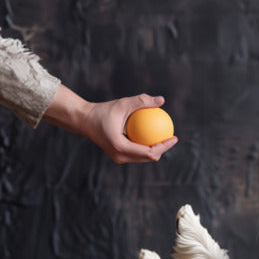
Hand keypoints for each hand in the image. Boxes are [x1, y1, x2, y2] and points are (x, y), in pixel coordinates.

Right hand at [43, 86, 177, 163]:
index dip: (164, 147)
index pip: (149, 152)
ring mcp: (118, 158)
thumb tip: (162, 100)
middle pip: (148, 158)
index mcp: (121, 147)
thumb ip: (142, 101)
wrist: (84, 120)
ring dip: (155, 149)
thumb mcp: (123, 104)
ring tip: (165, 137)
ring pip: (143, 158)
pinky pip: (136, 153)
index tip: (174, 137)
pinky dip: (146, 146)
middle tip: (172, 137)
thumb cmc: (102, 111)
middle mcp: (120, 156)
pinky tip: (153, 135)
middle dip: (162, 150)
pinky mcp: (118, 155)